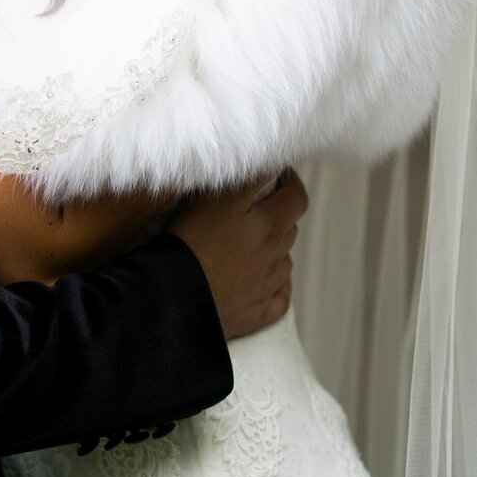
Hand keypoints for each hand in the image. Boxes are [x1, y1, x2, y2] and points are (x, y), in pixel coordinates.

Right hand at [168, 167, 307, 341]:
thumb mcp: (220, 197)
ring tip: (249, 239)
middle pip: (289, 228)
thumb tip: (272, 162)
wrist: (178, 296)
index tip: (277, 173)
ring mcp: (267, 288)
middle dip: (277, 211)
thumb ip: (251, 177)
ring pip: (283, 261)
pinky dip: (276, 285)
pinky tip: (265, 278)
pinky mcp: (256, 314)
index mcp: (272, 227)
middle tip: (254, 203)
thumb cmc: (196, 240)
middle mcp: (276, 258)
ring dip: (274, 247)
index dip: (290, 181)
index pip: (297, 198)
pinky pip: (278, 298)